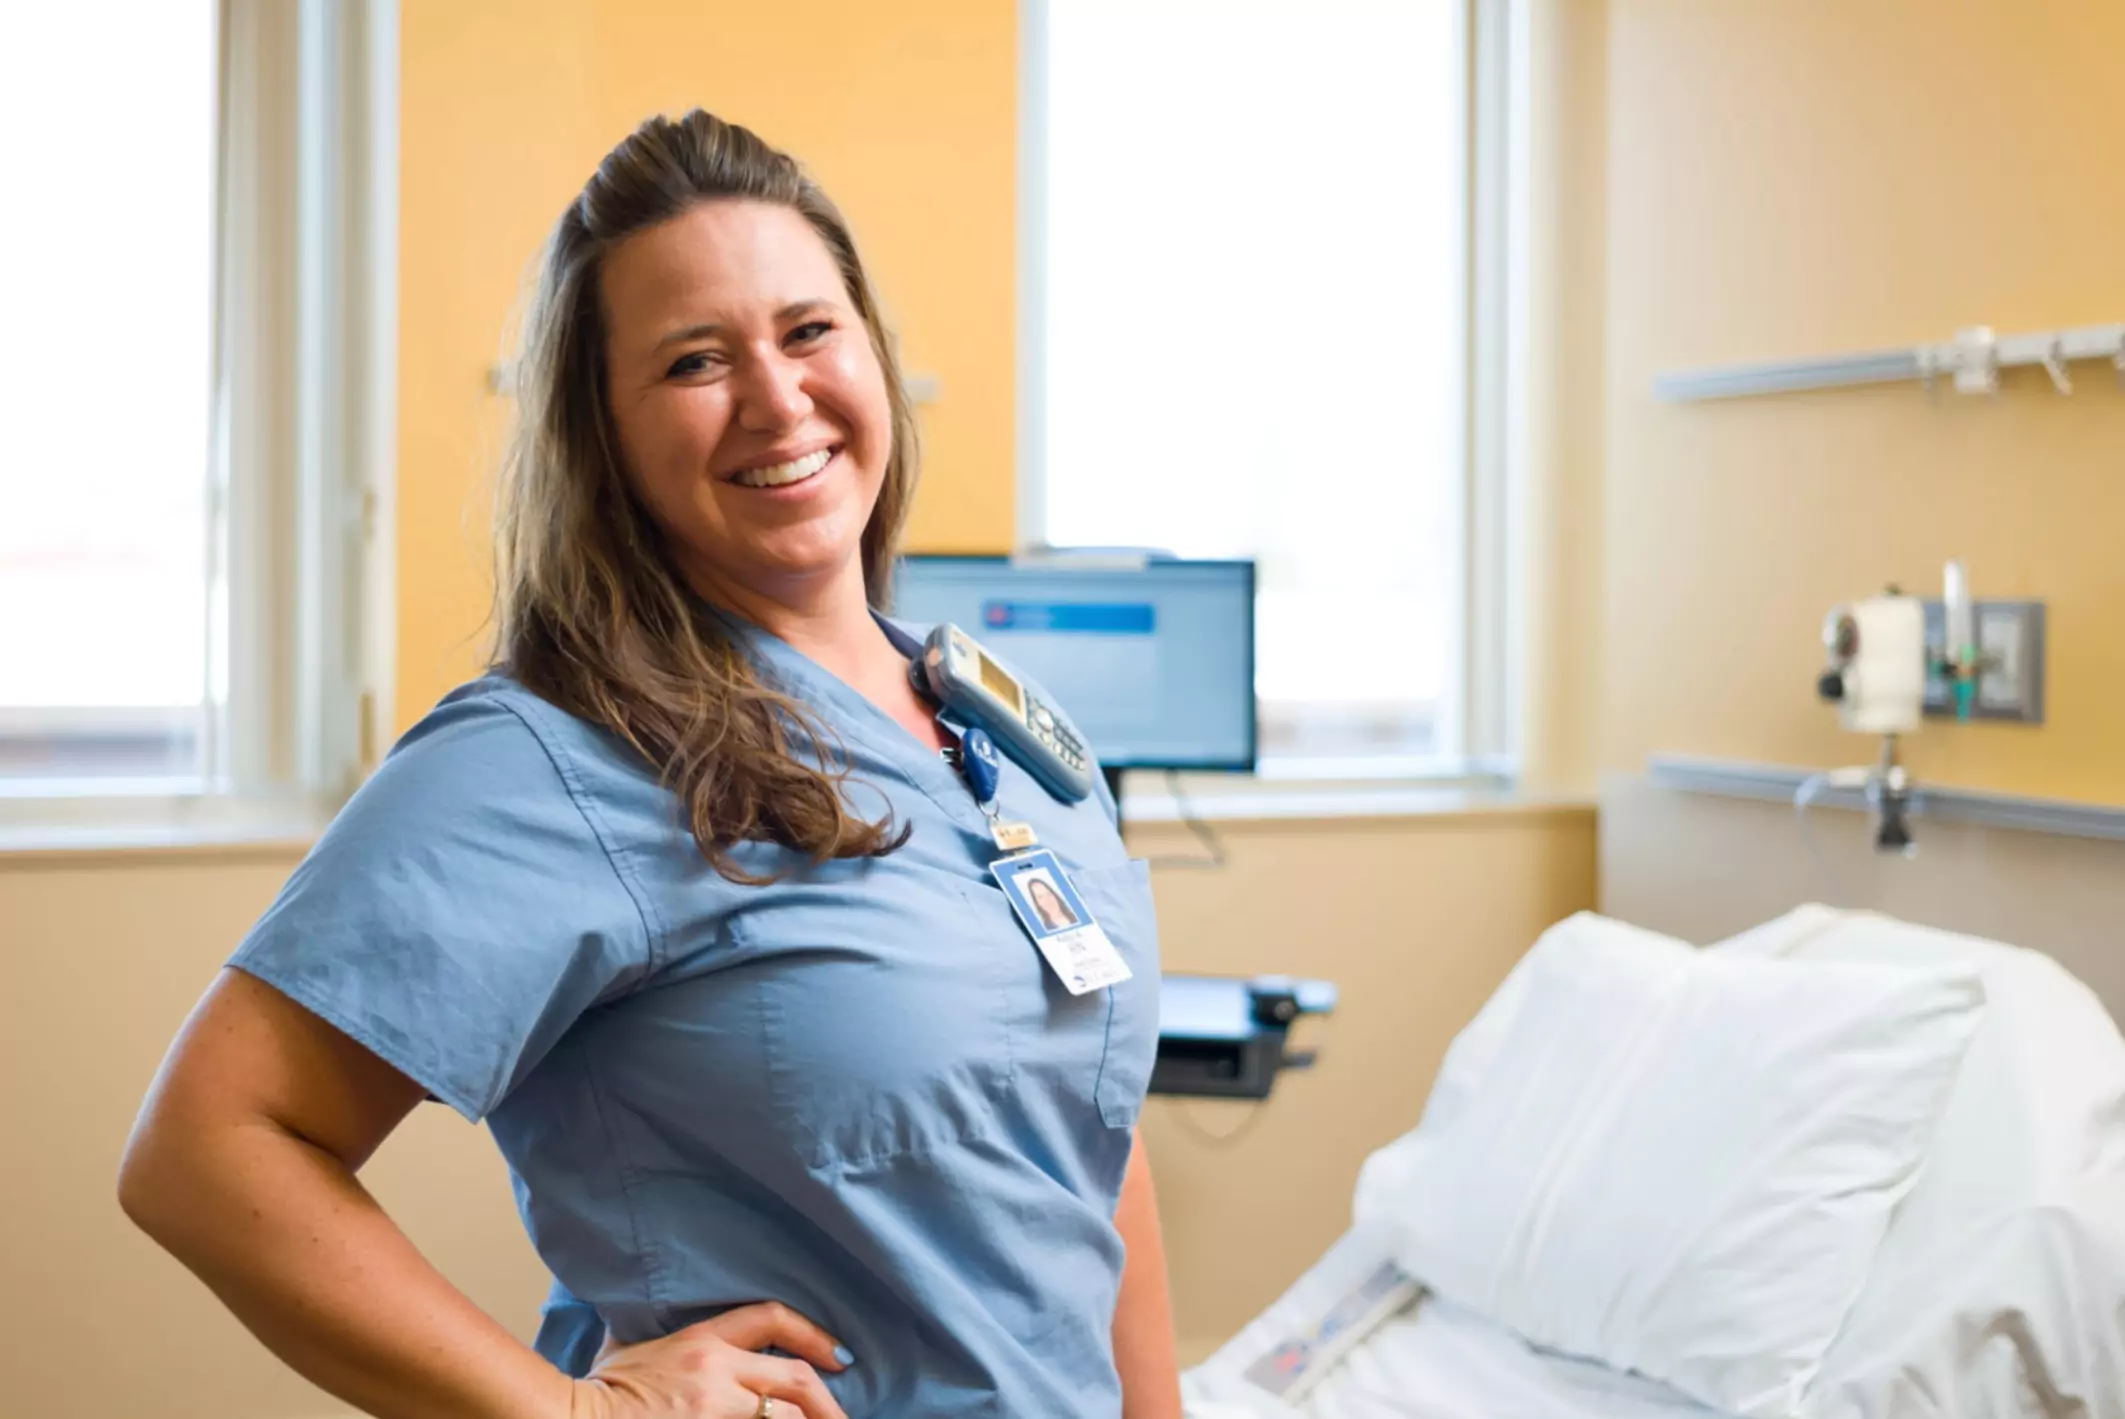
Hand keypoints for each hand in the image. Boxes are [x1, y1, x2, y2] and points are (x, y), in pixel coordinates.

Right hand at [570, 1302, 852, 1418]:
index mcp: (700, 1340)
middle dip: (828, 1402)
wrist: (570, 1418)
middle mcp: (715, 1370)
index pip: (772, 1318)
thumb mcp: (627, 1347)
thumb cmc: (594, 1392)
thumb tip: (646, 1314)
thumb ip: (653, 1331)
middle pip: (796, 1380)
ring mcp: (714, 1409)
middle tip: (846, 1418)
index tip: (840, 1356)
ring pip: (785, 1417)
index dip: (815, 1334)